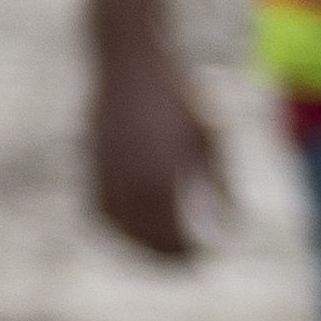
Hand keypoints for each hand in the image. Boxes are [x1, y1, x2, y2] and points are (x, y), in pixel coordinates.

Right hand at [87, 39, 235, 262]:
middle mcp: (128, 189)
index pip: (175, 242)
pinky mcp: (89, 164)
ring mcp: (104, 177)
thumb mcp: (211, 140)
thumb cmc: (178, 95)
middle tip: (187, 259)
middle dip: (168, 255)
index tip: (205, 256)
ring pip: (118, 229)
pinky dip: (116, 222)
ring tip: (159, 246)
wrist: (129, 62)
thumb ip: (221, 184)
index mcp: (161, 185)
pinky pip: (100, 209)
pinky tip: (132, 221)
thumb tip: (230, 221)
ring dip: (138, 242)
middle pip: (147, 243)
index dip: (193, 255)